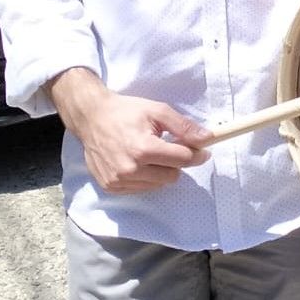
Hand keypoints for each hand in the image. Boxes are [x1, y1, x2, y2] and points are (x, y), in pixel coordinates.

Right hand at [50, 69, 209, 194]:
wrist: (92, 118)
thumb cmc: (127, 111)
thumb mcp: (158, 111)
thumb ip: (184, 127)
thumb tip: (208, 138)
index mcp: (143, 149)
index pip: (182, 159)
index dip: (197, 153)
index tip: (203, 149)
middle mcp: (130, 170)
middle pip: (172, 175)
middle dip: (177, 162)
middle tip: (171, 147)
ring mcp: (118, 181)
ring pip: (158, 184)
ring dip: (161, 171)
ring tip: (151, 152)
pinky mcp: (110, 187)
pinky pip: (141, 189)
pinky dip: (146, 177)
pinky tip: (138, 161)